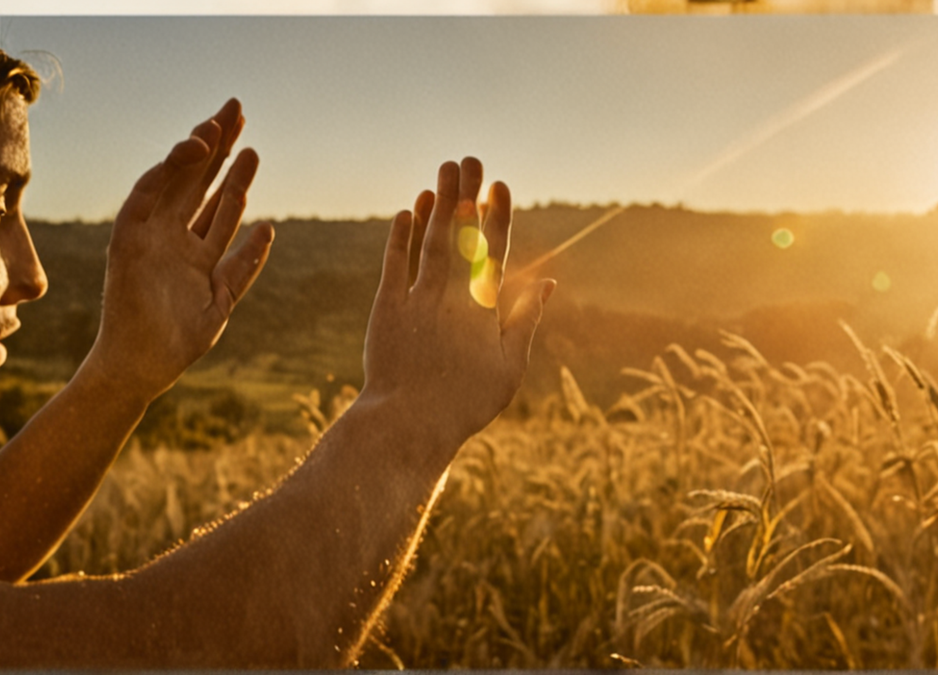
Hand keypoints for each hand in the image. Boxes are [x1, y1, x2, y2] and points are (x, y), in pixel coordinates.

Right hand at [88, 99, 273, 400]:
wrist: (141, 368)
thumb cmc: (179, 341)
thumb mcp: (223, 299)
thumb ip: (244, 264)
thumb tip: (270, 226)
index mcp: (196, 251)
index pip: (219, 201)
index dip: (236, 173)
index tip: (253, 147)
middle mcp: (172, 238)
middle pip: (198, 181)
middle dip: (217, 146)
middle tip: (236, 110)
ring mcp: (149, 237)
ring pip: (173, 183)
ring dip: (193, 153)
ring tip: (217, 125)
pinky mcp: (126, 243)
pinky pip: (143, 200)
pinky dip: (163, 176)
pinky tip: (186, 152)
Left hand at [360, 157, 554, 444]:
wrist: (408, 423)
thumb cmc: (465, 402)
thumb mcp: (509, 365)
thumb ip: (527, 319)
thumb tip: (549, 283)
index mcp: (484, 309)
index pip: (495, 250)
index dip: (498, 215)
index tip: (500, 185)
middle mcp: (451, 296)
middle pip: (460, 235)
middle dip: (465, 194)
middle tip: (469, 159)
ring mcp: (417, 299)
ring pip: (428, 242)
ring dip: (435, 204)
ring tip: (442, 172)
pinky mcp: (387, 309)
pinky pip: (395, 264)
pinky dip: (400, 237)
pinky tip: (408, 211)